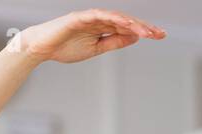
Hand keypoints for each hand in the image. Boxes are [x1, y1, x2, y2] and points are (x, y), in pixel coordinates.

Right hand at [15, 8, 164, 64]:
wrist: (42, 48)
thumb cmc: (65, 48)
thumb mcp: (96, 48)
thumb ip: (114, 41)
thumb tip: (135, 37)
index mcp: (103, 27)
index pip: (127, 27)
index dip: (143, 30)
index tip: (159, 35)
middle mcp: (98, 19)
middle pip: (125, 20)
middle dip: (143, 26)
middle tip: (160, 33)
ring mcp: (89, 17)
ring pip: (115, 17)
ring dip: (131, 23)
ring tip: (146, 31)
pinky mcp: (78, 17)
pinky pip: (98, 15)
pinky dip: (112, 18)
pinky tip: (125, 23)